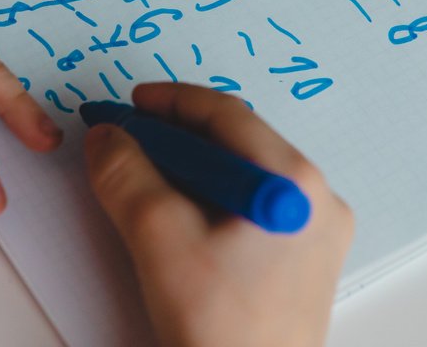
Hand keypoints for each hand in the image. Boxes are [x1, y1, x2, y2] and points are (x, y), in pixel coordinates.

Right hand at [84, 82, 352, 346]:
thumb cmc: (222, 332)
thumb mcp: (159, 237)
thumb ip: (126, 173)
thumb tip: (108, 136)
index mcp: (296, 183)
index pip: (226, 114)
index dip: (170, 102)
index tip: (130, 104)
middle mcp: (317, 201)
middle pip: (237, 143)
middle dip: (176, 138)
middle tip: (128, 142)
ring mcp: (315, 235)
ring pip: (243, 177)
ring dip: (190, 170)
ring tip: (143, 180)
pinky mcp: (303, 265)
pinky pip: (253, 210)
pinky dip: (210, 201)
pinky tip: (176, 217)